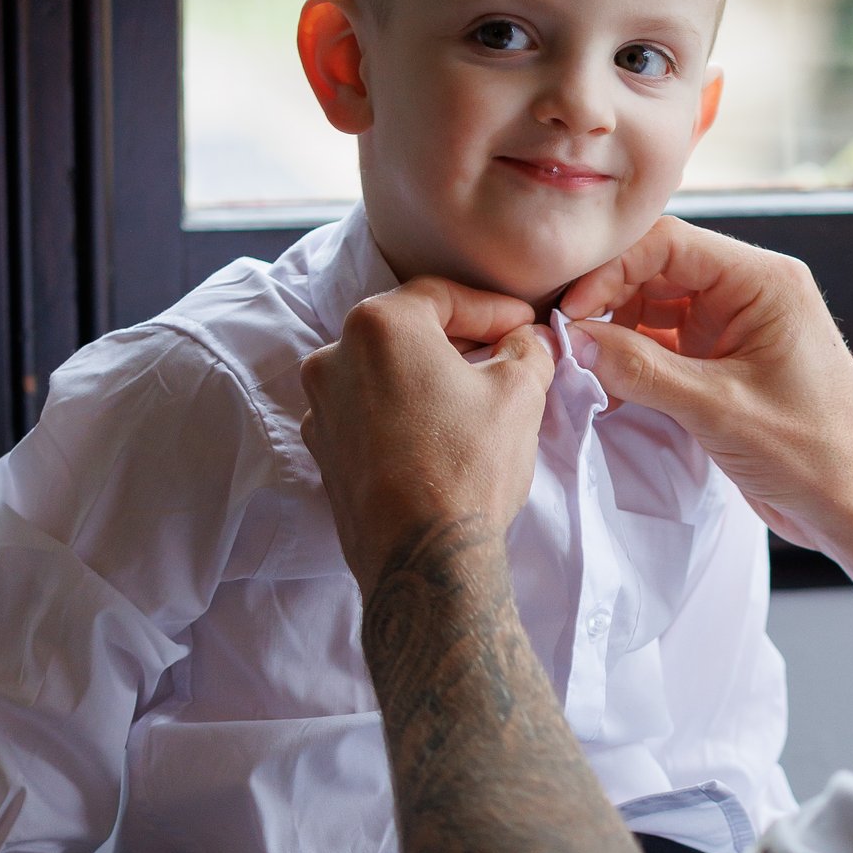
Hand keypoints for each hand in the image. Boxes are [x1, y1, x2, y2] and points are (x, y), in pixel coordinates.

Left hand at [301, 279, 552, 595]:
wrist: (422, 557)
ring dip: (426, 380)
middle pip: (406, 332)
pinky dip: (399, 415)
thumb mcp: (519, 395)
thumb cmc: (469, 466)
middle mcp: (334, 356)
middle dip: (458, 342)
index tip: (523, 325)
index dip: (492, 308)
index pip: (442, 296)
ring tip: (470, 402)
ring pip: (383, 374)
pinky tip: (435, 438)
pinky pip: (366, 415)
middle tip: (503, 358)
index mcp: (379, 324)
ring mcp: (320, 407)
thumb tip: (532, 341)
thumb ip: (528, 352)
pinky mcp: (321, 451)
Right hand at [561, 219, 852, 560]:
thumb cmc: (817, 455)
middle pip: (658, 272)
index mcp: (764, 282)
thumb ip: (643, 370)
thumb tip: (577, 340)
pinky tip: (608, 391)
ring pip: (658, 311)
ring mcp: (739, 332)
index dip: (610, 270)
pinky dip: (636, 366)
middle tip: (563, 339)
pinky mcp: (729, 368)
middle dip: (608, 302)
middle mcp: (752, 295)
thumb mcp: (720, 409)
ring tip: (579, 368)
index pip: (669, 244)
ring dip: (618, 336)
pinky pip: (669, 350)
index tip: (570, 311)